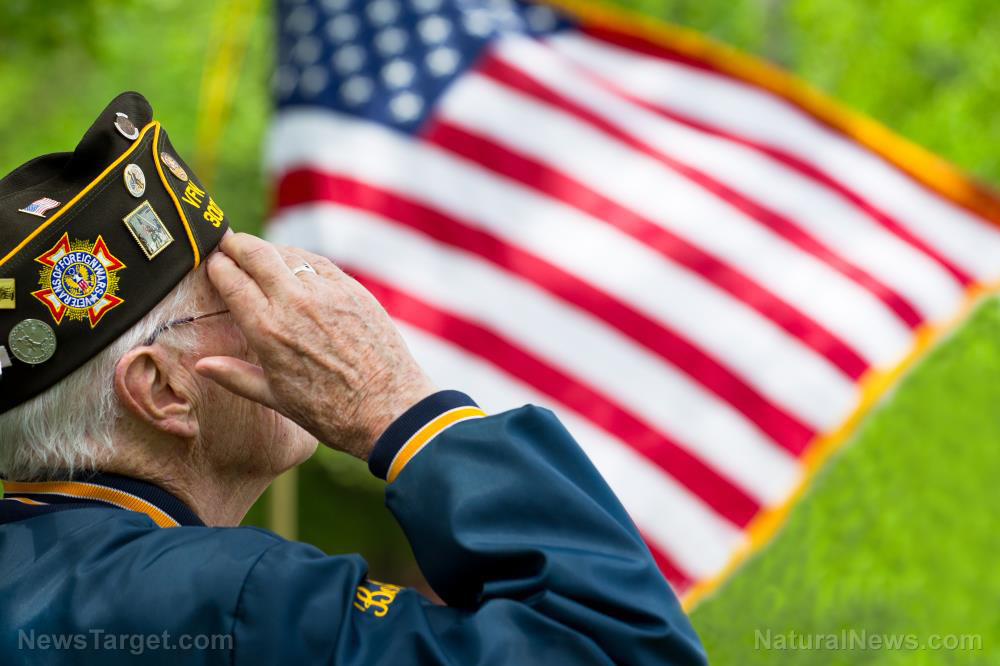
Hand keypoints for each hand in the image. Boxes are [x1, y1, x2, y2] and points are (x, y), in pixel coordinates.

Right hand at [194, 233, 436, 459]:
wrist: (389, 408)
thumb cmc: (330, 412)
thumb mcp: (276, 398)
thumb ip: (235, 376)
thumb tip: (201, 364)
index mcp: (267, 329)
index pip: (231, 278)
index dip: (217, 266)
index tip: (212, 263)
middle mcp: (294, 302)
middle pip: (256, 252)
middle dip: (236, 244)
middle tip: (228, 243)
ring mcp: (327, 292)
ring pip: (288, 254)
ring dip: (270, 252)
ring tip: (260, 257)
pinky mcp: (354, 290)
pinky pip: (320, 263)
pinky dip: (302, 260)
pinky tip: (296, 267)